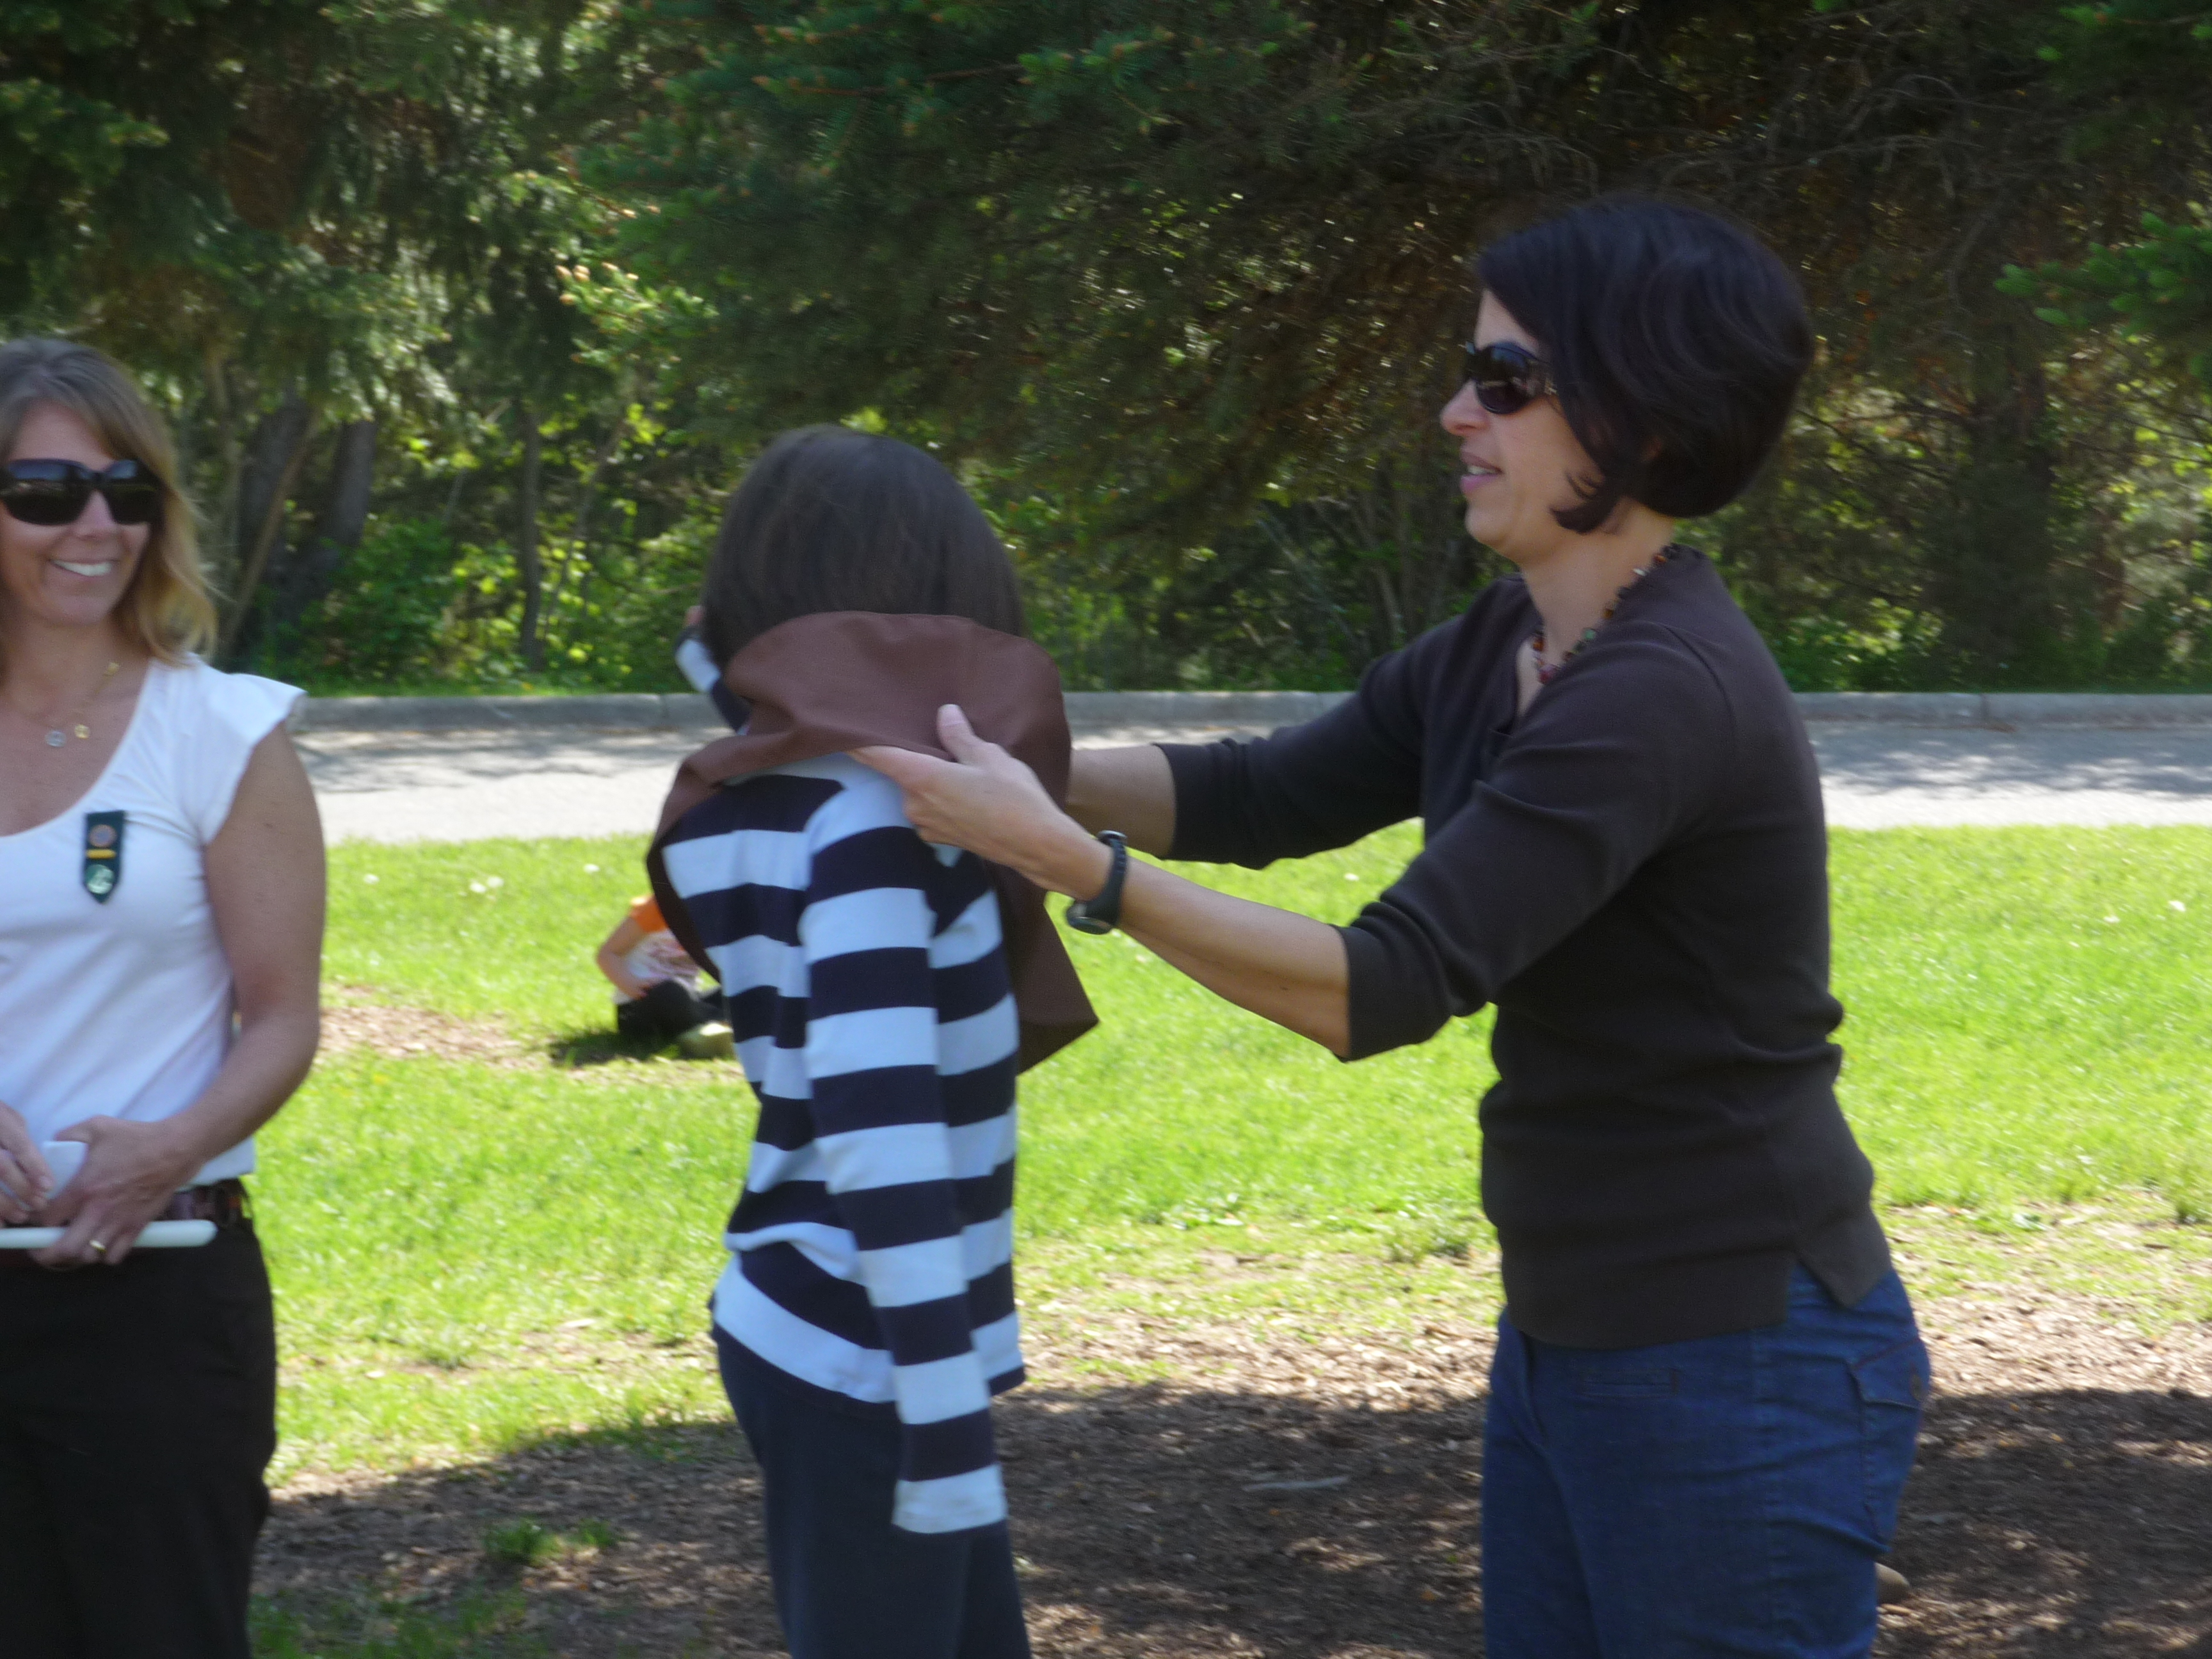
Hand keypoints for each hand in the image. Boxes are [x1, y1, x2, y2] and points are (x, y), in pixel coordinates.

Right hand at [0, 1101, 51, 1224]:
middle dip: (22, 1189)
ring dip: (3, 1205)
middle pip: (1, 1167)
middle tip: (39, 1205)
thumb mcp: (6, 1116)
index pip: (19, 1144)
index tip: (48, 1186)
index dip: (34, 1166)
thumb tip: (36, 1166)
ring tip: (20, 1216)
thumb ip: (19, 1136)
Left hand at [32, 1115, 203, 1268]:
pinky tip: (102, 1243)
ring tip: (75, 1243)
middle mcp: (97, 1211)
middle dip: (47, 1253)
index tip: (38, 1218)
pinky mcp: (137, 1227)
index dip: (37, 1221)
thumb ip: (70, 1134)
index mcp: (83, 1188)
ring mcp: (119, 1222)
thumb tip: (54, 1141)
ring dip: (77, 1253)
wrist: (176, 1149)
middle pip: (64, 1249)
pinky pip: (115, 1256)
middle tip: (43, 1247)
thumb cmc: (137, 1138)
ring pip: (89, 1257)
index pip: (47, 1219)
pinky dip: (104, 1255)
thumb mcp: (98, 1126)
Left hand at [853, 705, 1112, 898]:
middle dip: (915, 758)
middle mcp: (915, 804)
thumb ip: (960, 737)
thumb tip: (944, 714)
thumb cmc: (1015, 798)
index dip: (855, 742)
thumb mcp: (990, 757)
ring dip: (932, 780)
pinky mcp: (940, 838)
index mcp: (922, 778)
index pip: (876, 756)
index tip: (837, 731)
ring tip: (967, 772)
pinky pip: (931, 809)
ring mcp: (926, 824)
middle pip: (901, 772)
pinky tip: (970, 795)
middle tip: (941, 743)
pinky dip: (942, 799)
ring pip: (918, 791)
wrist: (1038, 846)